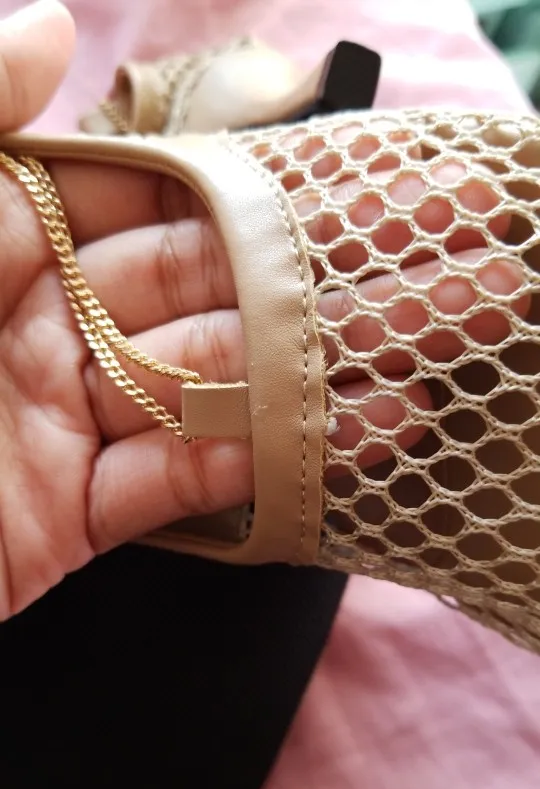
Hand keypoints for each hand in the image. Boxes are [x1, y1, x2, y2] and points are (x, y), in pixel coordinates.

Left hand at [0, 1, 523, 618]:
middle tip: (461, 246)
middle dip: (336, 268)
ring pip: (216, 384)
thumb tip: (54, 18)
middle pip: (211, 284)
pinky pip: (185, 484)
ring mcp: (60, 423)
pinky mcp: (70, 521)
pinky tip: (377, 428)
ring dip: (335, 361)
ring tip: (456, 327)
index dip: (264, 175)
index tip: (369, 166)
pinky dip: (275, 459)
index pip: (154, 191)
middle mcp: (35, 321)